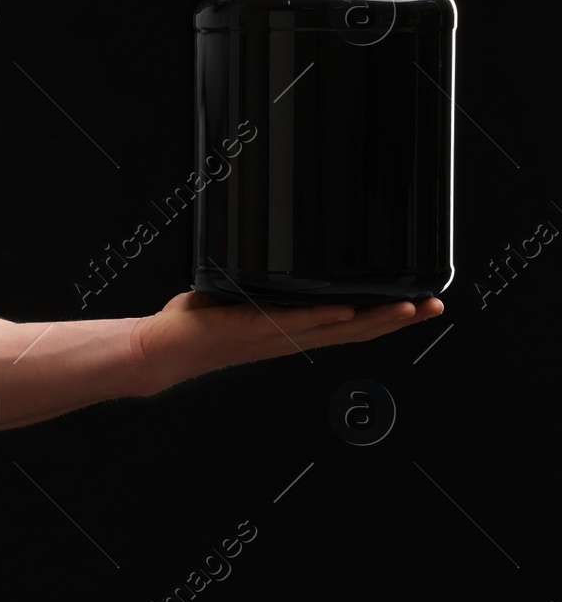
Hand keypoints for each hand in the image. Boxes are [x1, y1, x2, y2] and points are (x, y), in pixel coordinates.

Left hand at [134, 290, 444, 390]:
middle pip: (359, 331)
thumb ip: (260, 282)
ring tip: (411, 307)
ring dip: (376, 319)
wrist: (165, 349)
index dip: (387, 317)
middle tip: (436, 304)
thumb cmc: (194, 327)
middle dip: (400, 319)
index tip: (418, 304)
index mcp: (293, 332)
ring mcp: (276, 335)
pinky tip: (348, 311)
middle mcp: (291, 338)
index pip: (350, 325)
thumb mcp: (239, 298)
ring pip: (337, 329)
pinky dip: (322, 317)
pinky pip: (294, 323)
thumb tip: (264, 252)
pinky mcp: (254, 328)